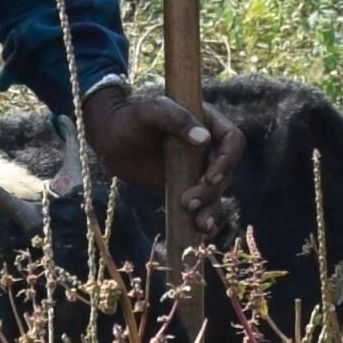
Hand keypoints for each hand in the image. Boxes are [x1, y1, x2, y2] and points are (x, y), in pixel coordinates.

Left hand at [78, 82, 236, 215]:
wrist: (109, 140)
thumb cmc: (129, 119)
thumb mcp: (150, 112)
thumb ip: (175, 119)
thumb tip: (203, 139)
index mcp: (207, 122)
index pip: (232, 140)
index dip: (227, 160)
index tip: (209, 176)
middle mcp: (208, 145)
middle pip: (225, 171)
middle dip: (211, 190)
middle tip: (188, 202)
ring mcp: (198, 167)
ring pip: (216, 191)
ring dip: (210, 207)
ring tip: (198, 222)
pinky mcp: (187, 185)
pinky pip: (203, 203)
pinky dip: (206, 216)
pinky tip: (202, 230)